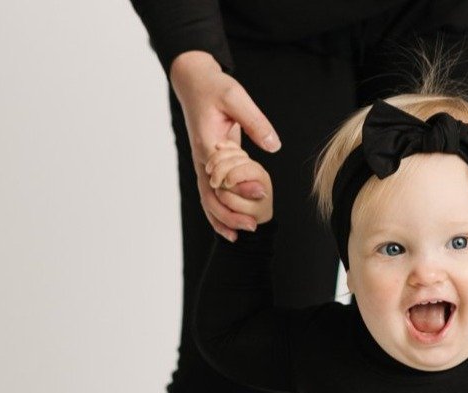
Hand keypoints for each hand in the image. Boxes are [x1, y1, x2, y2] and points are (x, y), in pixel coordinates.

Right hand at [169, 51, 279, 240]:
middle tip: (254, 225)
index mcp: (207, 144)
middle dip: (231, 213)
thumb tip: (273, 145)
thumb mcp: (236, 97)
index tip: (262, 193)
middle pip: (212, 196)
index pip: (222, 173)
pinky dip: (218, 214)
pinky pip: (210, 196)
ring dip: (224, 219)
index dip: (241, 186)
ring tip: (244, 234)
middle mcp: (202, 159)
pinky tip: (232, 230)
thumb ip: (255, 121)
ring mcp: (202, 166)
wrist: (193, 82)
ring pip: (208, 200)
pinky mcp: (207, 168)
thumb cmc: (214, 88)